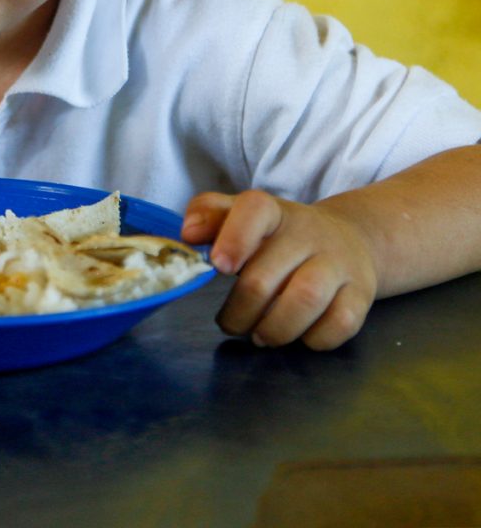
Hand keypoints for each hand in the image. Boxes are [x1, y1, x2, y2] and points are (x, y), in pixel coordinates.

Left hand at [181, 190, 378, 349]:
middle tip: (229, 323)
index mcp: (273, 211)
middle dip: (239, 310)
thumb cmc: (280, 234)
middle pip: (264, 277)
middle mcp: (309, 233)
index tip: (217, 265)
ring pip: (303, 301)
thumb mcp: (243, 215)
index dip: (233, 238)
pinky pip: (339, 324)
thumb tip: (187, 233)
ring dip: (272, 329)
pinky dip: (313, 339)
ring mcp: (338, 263)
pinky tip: (298, 336)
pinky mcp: (361, 293)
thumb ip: (209, 215)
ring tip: (258, 335)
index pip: (254, 210)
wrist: (350, 240)